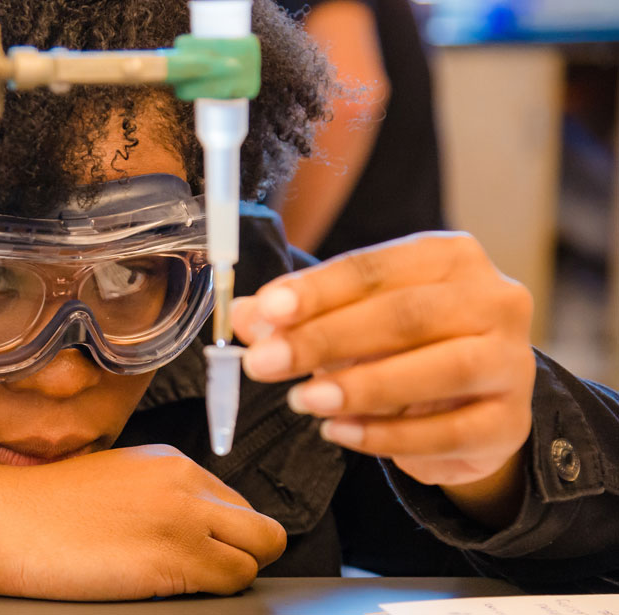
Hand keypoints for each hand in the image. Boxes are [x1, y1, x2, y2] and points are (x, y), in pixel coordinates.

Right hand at [0, 445, 285, 599]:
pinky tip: (170, 590)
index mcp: (170, 463)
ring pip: (258, 553)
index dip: (224, 534)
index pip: (236, 502)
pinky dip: (215, 592)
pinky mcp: (175, 559)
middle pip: (260, 527)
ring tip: (185, 583)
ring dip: (230, 575)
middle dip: (242, 554)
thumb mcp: (110, 480)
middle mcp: (186, 484)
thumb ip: (156, 494)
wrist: (0, 517)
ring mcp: (185, 520)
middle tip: (205, 572)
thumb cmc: (37, 507)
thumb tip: (185, 525)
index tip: (201, 551)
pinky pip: (232, 582)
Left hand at [231, 233, 534, 516]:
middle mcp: (494, 300)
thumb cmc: (402, 347)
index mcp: (449, 258)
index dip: (318, 290)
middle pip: (406, 315)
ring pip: (440, 371)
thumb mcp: (346, 321)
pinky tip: (340, 432)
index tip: (268, 310)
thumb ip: (295, 318)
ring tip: (302, 401)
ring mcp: (512, 362)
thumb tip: (244, 317)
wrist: (470, 405)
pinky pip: (449, 432)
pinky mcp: (511, 422)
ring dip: (361, 388)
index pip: (376, 268)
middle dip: (325, 340)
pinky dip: (388, 436)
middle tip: (264, 363)